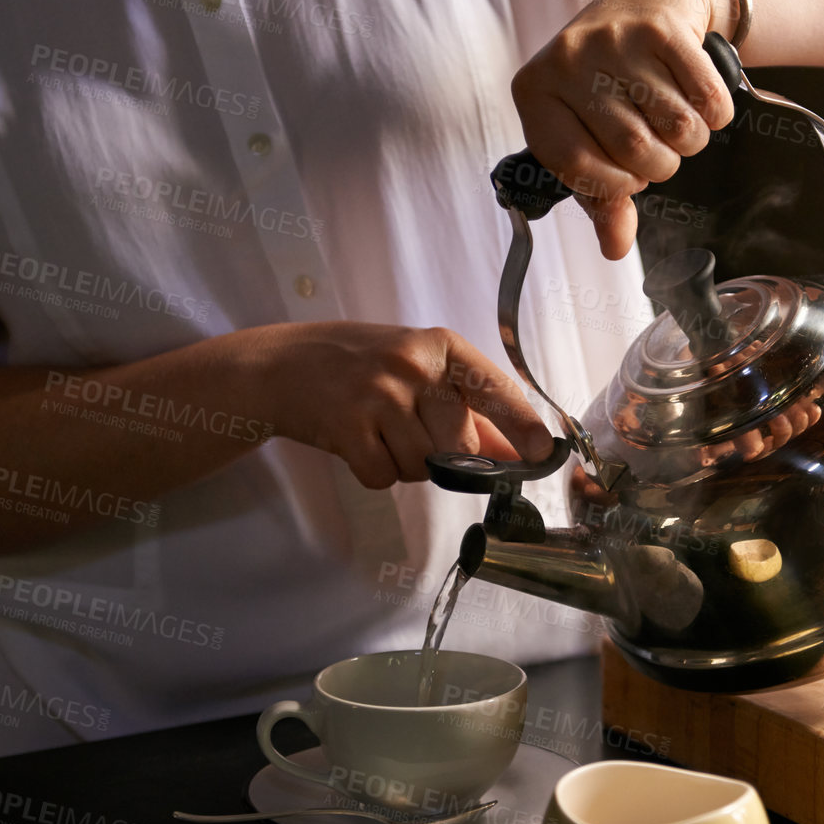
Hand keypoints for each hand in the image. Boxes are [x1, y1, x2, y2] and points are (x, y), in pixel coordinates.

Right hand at [248, 322, 554, 488]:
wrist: (280, 365)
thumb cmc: (357, 364)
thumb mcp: (416, 368)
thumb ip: (466, 406)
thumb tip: (515, 451)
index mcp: (439, 346)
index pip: (494, 388)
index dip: (523, 425)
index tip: (543, 451)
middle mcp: (412, 365)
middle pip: (462, 446)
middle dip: (445, 457)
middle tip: (411, 432)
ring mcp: (378, 394)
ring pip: (423, 467)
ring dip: (406, 464)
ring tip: (380, 432)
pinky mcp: (347, 426)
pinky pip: (385, 477)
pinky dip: (375, 472)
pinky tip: (359, 443)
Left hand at [510, 0, 736, 259]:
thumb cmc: (610, 79)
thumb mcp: (589, 132)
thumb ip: (600, 195)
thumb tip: (615, 248)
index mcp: (535, 92)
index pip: (574, 165)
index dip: (611, 185)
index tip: (624, 178)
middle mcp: (568, 61)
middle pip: (634, 150)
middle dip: (658, 165)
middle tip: (655, 148)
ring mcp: (616, 40)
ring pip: (677, 127)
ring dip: (689, 141)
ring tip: (675, 123)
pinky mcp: (663, 28)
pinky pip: (708, 99)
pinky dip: (714, 113)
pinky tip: (698, 99)